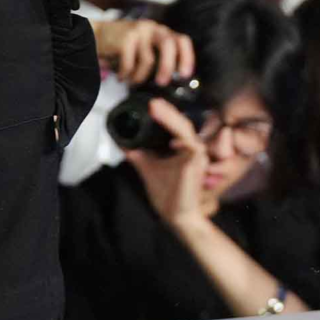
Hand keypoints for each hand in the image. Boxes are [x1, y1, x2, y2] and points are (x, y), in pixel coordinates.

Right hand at [95, 17, 195, 87]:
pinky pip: (131, 64)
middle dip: (168, 66)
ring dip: (139, 76)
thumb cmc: (123, 47)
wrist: (94, 35)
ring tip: (131, 81)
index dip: (187, 57)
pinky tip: (121, 76)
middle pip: (168, 45)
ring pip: (148, 59)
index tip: (185, 75)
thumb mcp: (144, 48)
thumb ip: (158, 57)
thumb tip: (174, 80)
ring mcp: (138, 31)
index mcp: (161, 32)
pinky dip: (126, 74)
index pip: (181, 40)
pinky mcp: (125, 37)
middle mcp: (152, 28)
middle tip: (162, 82)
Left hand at [123, 95, 213, 232]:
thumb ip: (137, 153)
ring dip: (170, 118)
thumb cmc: (167, 194)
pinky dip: (180, 138)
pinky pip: (190, 145)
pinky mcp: (198, 163)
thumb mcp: (148, 168)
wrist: (176, 216)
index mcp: (182, 148)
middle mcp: (192, 148)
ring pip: (184, 129)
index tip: (148, 104)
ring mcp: (197, 155)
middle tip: (151, 103)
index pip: (174, 125)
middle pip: (180, 123)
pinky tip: (171, 138)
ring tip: (155, 107)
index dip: (164, 113)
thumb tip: (121, 140)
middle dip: (165, 111)